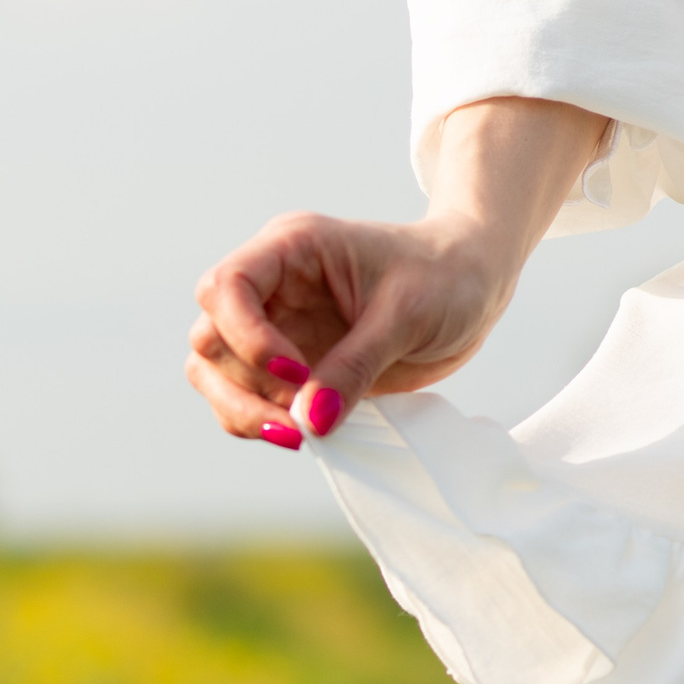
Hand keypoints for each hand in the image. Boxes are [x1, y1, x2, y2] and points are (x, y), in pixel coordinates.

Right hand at [183, 96, 609, 447]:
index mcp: (290, 249)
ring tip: (297, 434)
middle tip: (297, 416)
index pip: (226, 287)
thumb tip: (308, 421)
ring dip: (242, 410)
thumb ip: (356, 366)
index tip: (295, 373)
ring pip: (212, 374)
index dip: (245, 336)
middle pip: (209, 338)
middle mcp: (270, 288)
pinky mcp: (285, 368)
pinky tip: (306, 432)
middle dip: (243, 384)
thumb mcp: (408, 314)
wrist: (474, 285)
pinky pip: (244, 399)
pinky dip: (260, 422)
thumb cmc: (447, 276)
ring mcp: (273, 328)